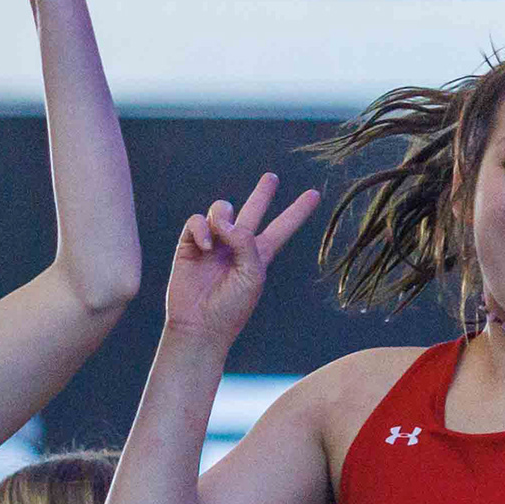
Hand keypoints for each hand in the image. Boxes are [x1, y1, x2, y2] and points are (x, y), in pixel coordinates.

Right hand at [161, 171, 317, 346]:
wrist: (200, 326)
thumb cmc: (231, 307)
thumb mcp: (253, 274)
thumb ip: (245, 241)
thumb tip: (223, 220)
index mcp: (259, 255)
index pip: (282, 227)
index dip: (298, 211)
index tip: (315, 195)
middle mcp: (237, 246)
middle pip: (254, 210)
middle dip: (262, 193)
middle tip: (272, 177)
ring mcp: (213, 244)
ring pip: (221, 209)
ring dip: (222, 215)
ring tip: (221, 233)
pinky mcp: (189, 246)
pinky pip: (197, 221)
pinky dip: (202, 229)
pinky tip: (205, 246)